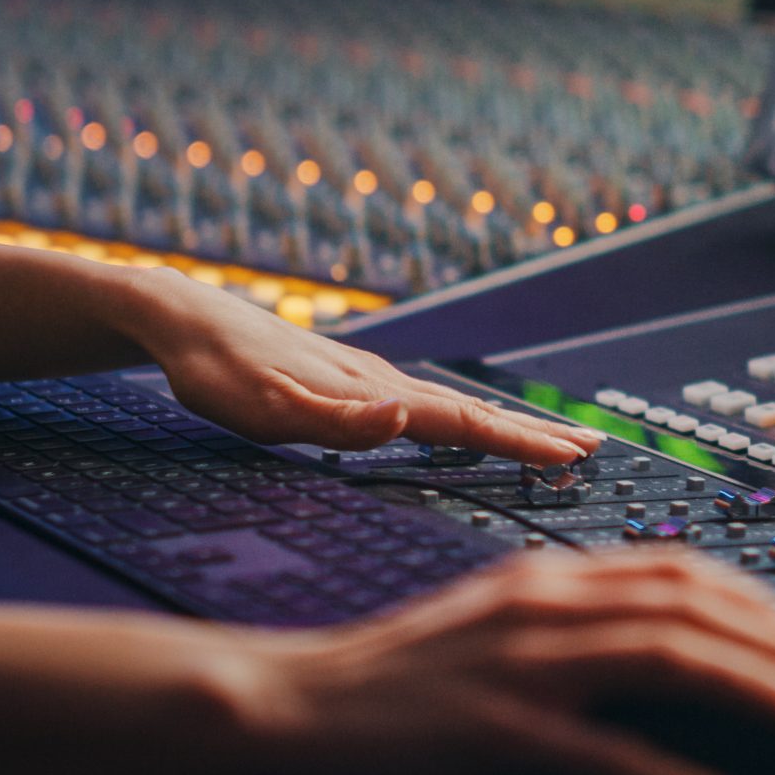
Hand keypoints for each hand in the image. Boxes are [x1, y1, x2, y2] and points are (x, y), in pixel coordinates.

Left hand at [121, 268, 605, 464]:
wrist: (182, 317)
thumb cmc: (215, 371)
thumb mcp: (263, 408)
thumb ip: (336, 420)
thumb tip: (403, 420)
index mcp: (372, 393)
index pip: (463, 422)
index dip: (520, 442)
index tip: (576, 456)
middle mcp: (380, 382)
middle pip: (470, 411)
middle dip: (531, 432)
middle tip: (592, 447)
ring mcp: (365, 379)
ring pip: (448, 405)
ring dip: (501, 424)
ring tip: (543, 439)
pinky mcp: (344, 381)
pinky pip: (419, 404)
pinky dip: (457, 418)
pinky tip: (456, 425)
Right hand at [233, 548, 774, 774]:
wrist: (296, 698)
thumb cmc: (396, 674)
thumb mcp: (493, 622)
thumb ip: (569, 621)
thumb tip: (654, 640)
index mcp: (545, 576)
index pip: (675, 568)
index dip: (755, 597)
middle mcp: (543, 604)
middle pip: (688, 605)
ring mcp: (521, 664)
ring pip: (666, 658)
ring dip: (753, 687)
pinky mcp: (498, 729)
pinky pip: (606, 754)